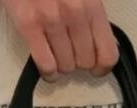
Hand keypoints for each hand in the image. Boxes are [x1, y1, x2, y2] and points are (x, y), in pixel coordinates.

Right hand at [0, 0, 118, 80]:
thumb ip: (94, 13)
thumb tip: (108, 44)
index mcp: (91, 3)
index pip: (108, 53)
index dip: (103, 67)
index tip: (97, 68)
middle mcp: (74, 12)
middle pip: (86, 62)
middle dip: (79, 61)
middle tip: (71, 53)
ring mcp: (51, 19)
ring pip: (66, 66)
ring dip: (62, 65)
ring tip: (57, 55)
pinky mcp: (28, 24)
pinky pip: (46, 64)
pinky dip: (48, 72)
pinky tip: (48, 69)